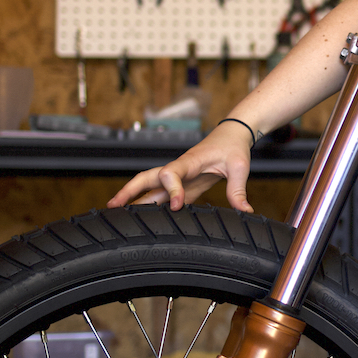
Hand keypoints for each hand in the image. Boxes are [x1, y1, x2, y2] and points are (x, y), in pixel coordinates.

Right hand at [107, 121, 255, 211]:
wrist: (232, 136)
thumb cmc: (233, 147)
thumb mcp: (240, 166)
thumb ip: (238, 190)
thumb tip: (245, 212)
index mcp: (189, 161)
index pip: (171, 173)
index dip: (171, 189)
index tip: (177, 206)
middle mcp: (178, 169)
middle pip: (146, 177)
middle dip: (129, 191)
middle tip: (112, 206)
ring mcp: (178, 178)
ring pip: (150, 188)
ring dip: (133, 200)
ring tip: (116, 216)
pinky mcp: (183, 187)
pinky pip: (162, 197)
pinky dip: (150, 207)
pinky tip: (142, 220)